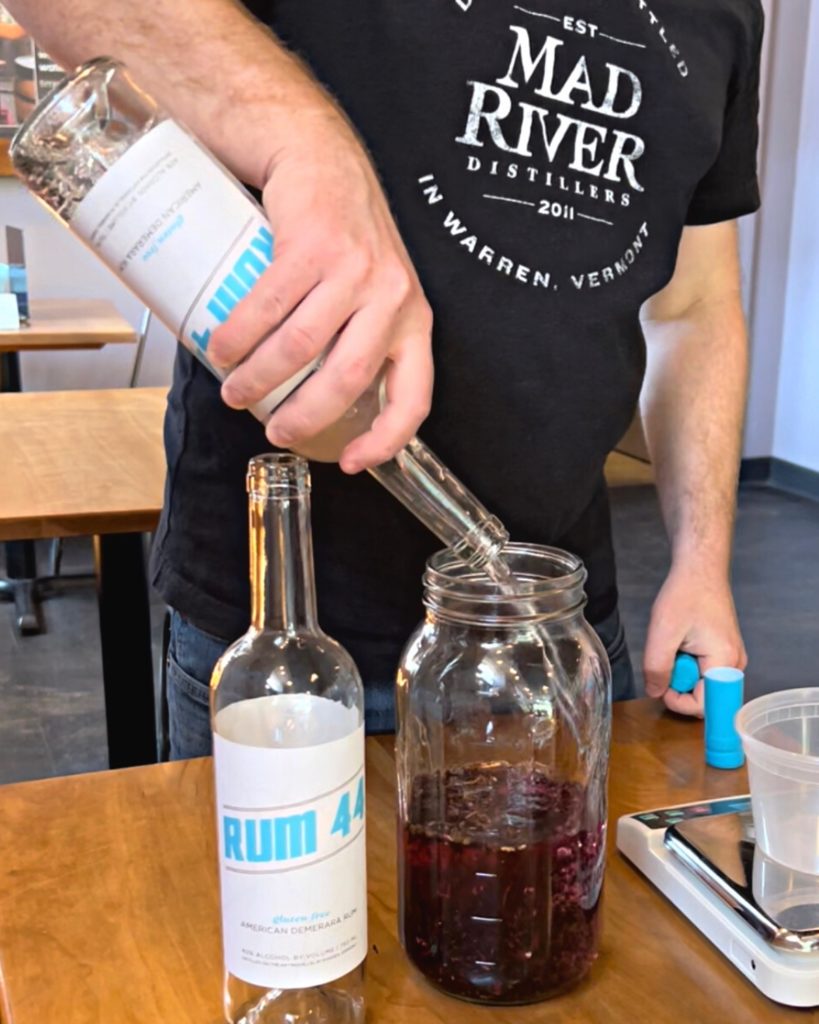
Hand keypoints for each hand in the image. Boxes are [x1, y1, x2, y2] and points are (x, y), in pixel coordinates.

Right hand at [208, 108, 433, 472]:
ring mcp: (354, 270)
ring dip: (258, 378)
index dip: (385, 440)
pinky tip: (220, 348)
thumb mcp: (375, 293)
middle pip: (346, 379)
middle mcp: (391, 297)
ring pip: (300, 346)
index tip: (350, 461)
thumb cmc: (344, 235)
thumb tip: (322, 402)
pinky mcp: (313, 246)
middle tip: (274, 431)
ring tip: (234, 390)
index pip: (413, 396)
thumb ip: (363, 340)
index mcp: (413, 319)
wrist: (319, 157)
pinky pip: (268, 306)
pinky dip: (238, 335)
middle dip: (302, 416)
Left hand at [643, 565, 746, 717]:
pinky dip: (687, 662)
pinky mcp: (724, 650)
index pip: (706, 706)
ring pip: (703, 683)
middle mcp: (735, 664)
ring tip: (674, 645)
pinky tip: (682, 642)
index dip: (679, 702)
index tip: (661, 684)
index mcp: (725, 662)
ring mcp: (732, 658)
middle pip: (705, 696)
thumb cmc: (685, 595)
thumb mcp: (663, 632)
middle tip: (668, 655)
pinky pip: (704, 670)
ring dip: (682, 671)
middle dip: (680, 683)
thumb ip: (657, 667)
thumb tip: (656, 693)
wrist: (700, 569)